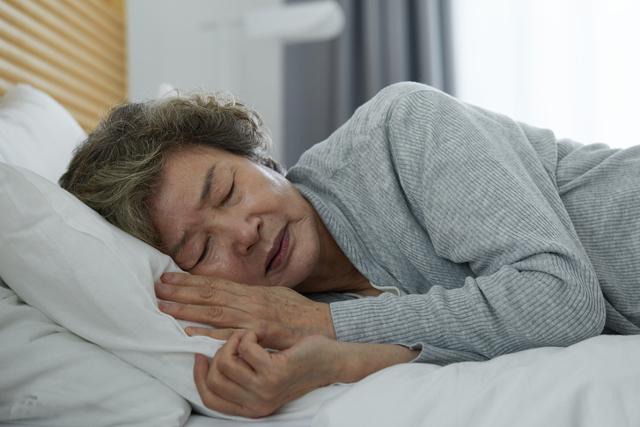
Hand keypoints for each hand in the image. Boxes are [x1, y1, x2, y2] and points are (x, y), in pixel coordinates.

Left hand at [155, 272, 334, 348]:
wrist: (324, 325)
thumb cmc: (299, 312)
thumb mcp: (275, 294)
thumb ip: (252, 294)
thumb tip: (232, 291)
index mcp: (252, 290)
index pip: (215, 283)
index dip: (190, 280)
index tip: (168, 277)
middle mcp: (250, 300)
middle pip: (210, 294)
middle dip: (181, 291)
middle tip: (156, 288)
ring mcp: (254, 317)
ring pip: (215, 311)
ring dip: (187, 309)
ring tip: (163, 307)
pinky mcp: (261, 333)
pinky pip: (231, 335)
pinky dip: (209, 334)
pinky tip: (190, 333)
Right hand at [194, 330, 338, 417]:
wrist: (331, 360)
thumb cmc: (298, 362)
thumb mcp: (264, 374)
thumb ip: (239, 373)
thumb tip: (205, 358)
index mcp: (251, 408)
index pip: (209, 399)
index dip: (199, 376)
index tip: (201, 356)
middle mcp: (256, 403)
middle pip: (214, 378)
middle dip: (219, 352)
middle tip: (236, 341)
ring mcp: (265, 389)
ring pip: (225, 362)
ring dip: (233, 341)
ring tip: (249, 336)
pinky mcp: (274, 372)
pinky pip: (243, 348)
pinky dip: (247, 335)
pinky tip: (259, 335)